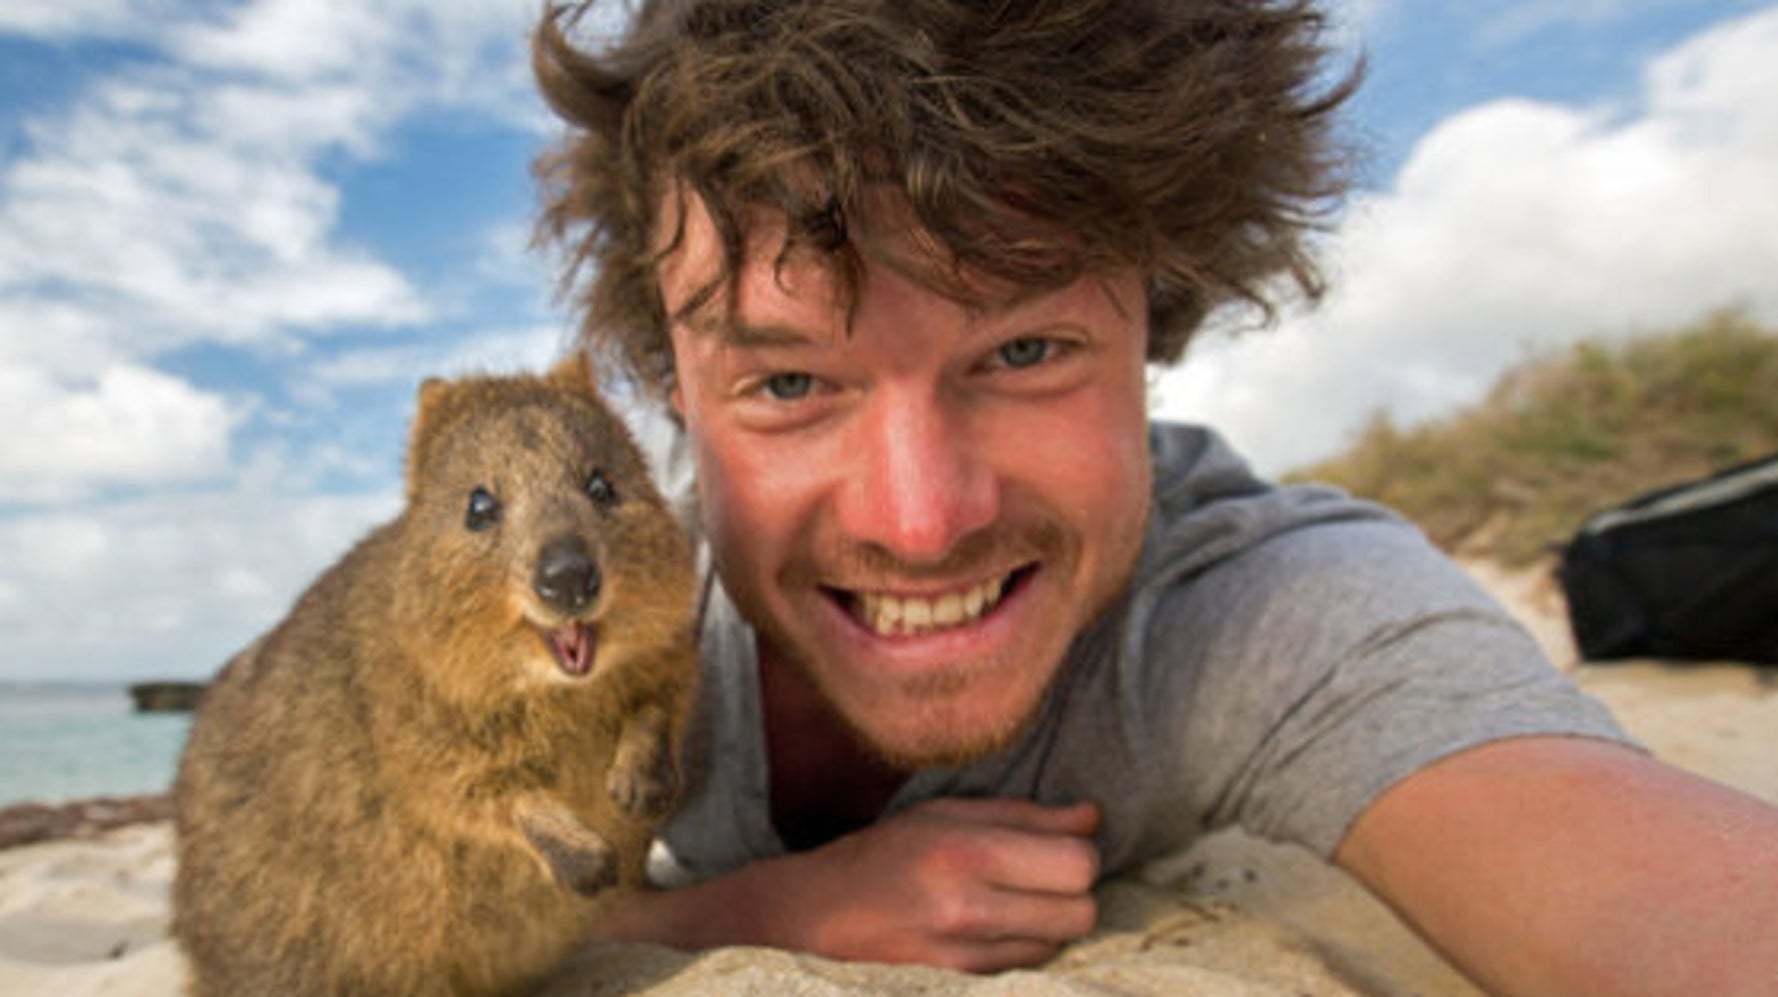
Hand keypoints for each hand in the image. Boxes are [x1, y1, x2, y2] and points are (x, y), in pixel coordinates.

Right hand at [592, 797, 1101, 971]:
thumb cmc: (883, 854)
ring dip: (1049, 925)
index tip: (1060, 849)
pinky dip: (1023, 950)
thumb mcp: (945, 813)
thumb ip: (1023, 816)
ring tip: (1013, 904)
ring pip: (1058, 946)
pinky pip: (1026, 969)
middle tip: (1043, 879)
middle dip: (1072, 894)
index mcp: (963, 850)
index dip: (1080, 856)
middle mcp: (966, 908)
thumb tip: (1093, 818)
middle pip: (1080, 912)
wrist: (812, 919)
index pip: (1076, 864)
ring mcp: (963, 957)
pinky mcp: (959, 986)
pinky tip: (994, 931)